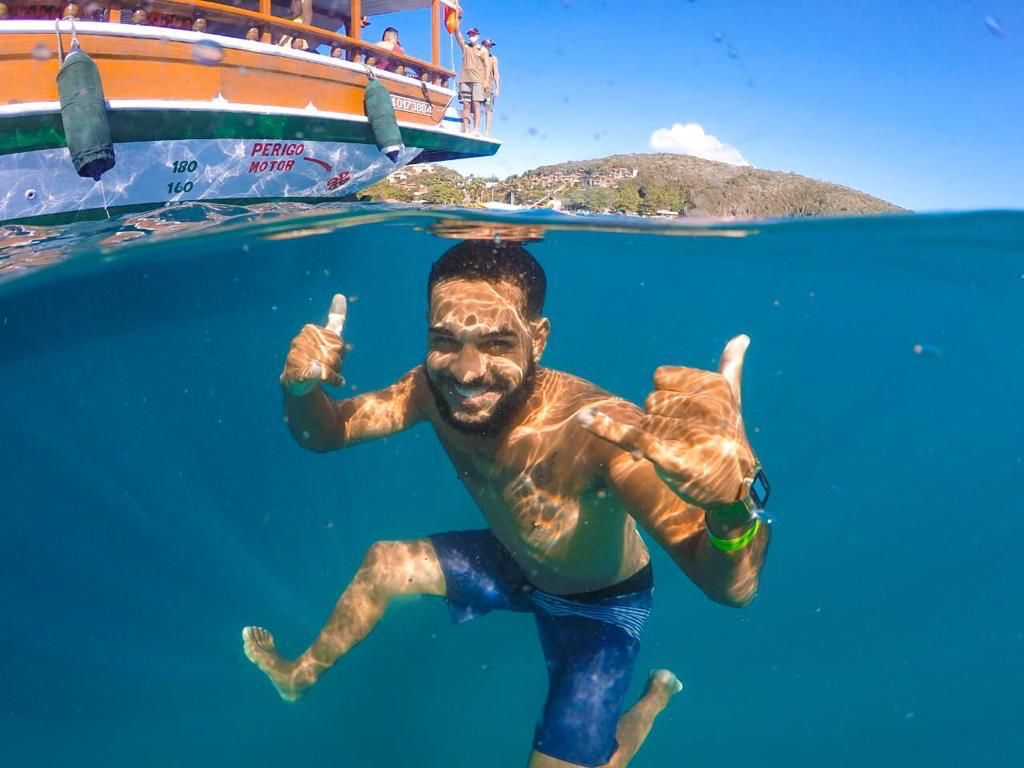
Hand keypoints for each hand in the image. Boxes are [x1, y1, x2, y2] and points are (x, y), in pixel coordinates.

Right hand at [280, 294, 346, 395]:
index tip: (332, 354)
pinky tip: (317, 372)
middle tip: (327, 367)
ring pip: (329, 366)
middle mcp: (302, 341)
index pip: (339, 342)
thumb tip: (340, 295)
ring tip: (323, 377)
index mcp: (310, 330)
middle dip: (338, 364)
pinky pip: (311, 371)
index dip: (339, 351)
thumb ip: (335, 319)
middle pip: (336, 354)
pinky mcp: (295, 374)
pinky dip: (315, 372)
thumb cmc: (314, 356)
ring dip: (333, 376)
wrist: (296, 381)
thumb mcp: (327, 337)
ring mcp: (297, 357)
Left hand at [579, 335, 756, 508]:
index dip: (668, 397)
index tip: (688, 414)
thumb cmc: (727, 437)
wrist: (733, 486)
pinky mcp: (669, 457)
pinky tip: (583, 420)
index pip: (660, 377)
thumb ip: (730, 367)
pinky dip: (606, 429)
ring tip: (680, 450)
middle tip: (685, 437)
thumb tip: (741, 337)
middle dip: (660, 419)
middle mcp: (702, 406)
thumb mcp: (732, 399)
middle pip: (650, 400)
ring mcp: (687, 432)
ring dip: (653, 438)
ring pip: (642, 421)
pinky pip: (632, 436)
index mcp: (712, 386)